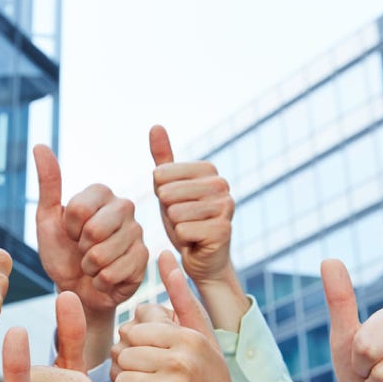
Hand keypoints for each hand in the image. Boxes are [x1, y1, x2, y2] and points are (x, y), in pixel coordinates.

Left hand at [33, 145, 146, 314]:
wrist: (77, 289)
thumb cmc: (62, 253)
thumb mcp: (47, 219)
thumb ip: (48, 183)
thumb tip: (40, 146)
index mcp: (102, 193)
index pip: (79, 208)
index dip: (68, 228)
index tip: (70, 233)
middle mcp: (125, 207)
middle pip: (94, 230)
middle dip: (80, 249)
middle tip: (83, 250)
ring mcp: (138, 233)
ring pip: (102, 254)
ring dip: (89, 267)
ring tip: (93, 265)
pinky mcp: (144, 259)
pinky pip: (114, 273)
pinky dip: (101, 281)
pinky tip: (105, 277)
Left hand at [113, 251, 248, 381]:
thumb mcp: (203, 338)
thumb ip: (181, 298)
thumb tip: (164, 253)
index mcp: (189, 337)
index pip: (134, 327)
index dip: (138, 344)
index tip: (156, 358)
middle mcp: (182, 360)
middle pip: (123, 352)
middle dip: (129, 367)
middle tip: (152, 381)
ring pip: (119, 377)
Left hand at [149, 125, 234, 284]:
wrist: (202, 255)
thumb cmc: (184, 218)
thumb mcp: (169, 186)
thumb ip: (163, 158)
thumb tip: (156, 126)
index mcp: (208, 170)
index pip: (161, 175)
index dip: (160, 194)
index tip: (175, 203)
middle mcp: (222, 184)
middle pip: (168, 193)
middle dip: (167, 211)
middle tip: (181, 219)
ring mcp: (226, 207)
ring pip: (175, 213)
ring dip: (175, 226)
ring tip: (188, 229)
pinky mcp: (224, 231)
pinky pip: (183, 231)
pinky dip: (183, 239)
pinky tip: (194, 241)